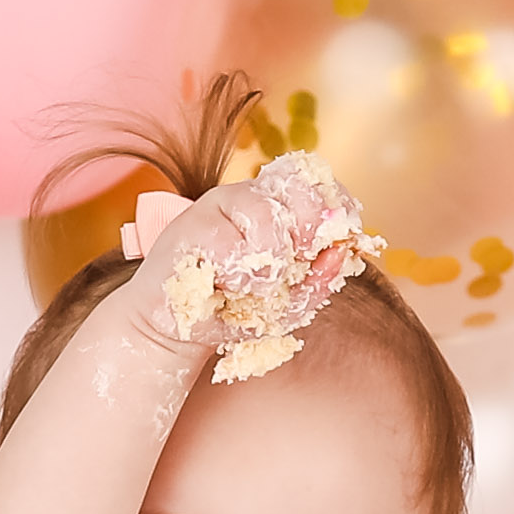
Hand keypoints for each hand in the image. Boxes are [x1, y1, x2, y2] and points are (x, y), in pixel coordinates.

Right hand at [130, 152, 374, 378]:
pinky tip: (223, 286)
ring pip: (268, 218)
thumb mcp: (287, 304)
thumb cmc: (232, 309)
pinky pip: (233, 248)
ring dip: (270, 266)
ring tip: (252, 285)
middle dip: (309, 233)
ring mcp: (219, 205)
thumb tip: (340, 254)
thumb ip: (318, 281)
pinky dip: (238, 279)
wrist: (173, 327)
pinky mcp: (192, 224)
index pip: (319, 185)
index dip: (337, 208)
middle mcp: (251, 196)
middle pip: (300, 189)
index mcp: (278, 206)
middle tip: (294, 263)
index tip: (334, 243)